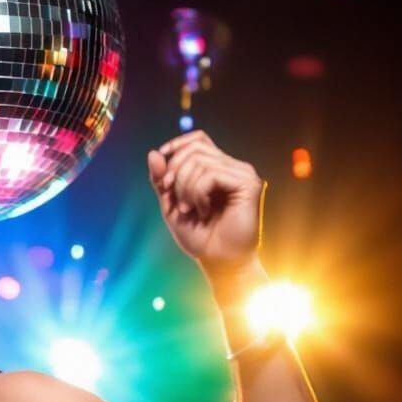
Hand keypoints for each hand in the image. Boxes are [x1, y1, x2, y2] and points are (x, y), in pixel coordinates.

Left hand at [147, 130, 265, 277]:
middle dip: (174, 173)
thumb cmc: (199, 237)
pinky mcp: (248, 183)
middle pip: (194, 149)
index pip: (197, 139)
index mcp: (216, 169)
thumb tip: (153, 152)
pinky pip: (211, 174)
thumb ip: (162, 181)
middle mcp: (231, 167)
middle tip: (172, 198)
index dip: (177, 146)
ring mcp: (241, 173)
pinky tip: (203, 210)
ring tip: (190, 210)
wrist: (219, 262)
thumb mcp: (172, 206)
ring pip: (199, 161)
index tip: (163, 172)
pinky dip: (197, 193)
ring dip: (184, 188)